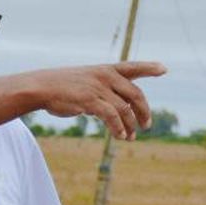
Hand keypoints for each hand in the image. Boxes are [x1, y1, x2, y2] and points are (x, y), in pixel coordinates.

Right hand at [35, 61, 165, 140]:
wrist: (41, 87)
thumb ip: (103, 92)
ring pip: (124, 109)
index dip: (149, 68)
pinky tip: (120, 136)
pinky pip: (111, 116)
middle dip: (144, 111)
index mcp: (105, 70)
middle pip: (135, 94)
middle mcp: (105, 76)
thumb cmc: (62, 87)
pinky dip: (118, 128)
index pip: (132, 67)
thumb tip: (118, 113)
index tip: (164, 69)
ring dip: (130, 125)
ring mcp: (99, 87)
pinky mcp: (91, 100)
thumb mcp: (85, 82)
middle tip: (146, 125)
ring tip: (130, 137)